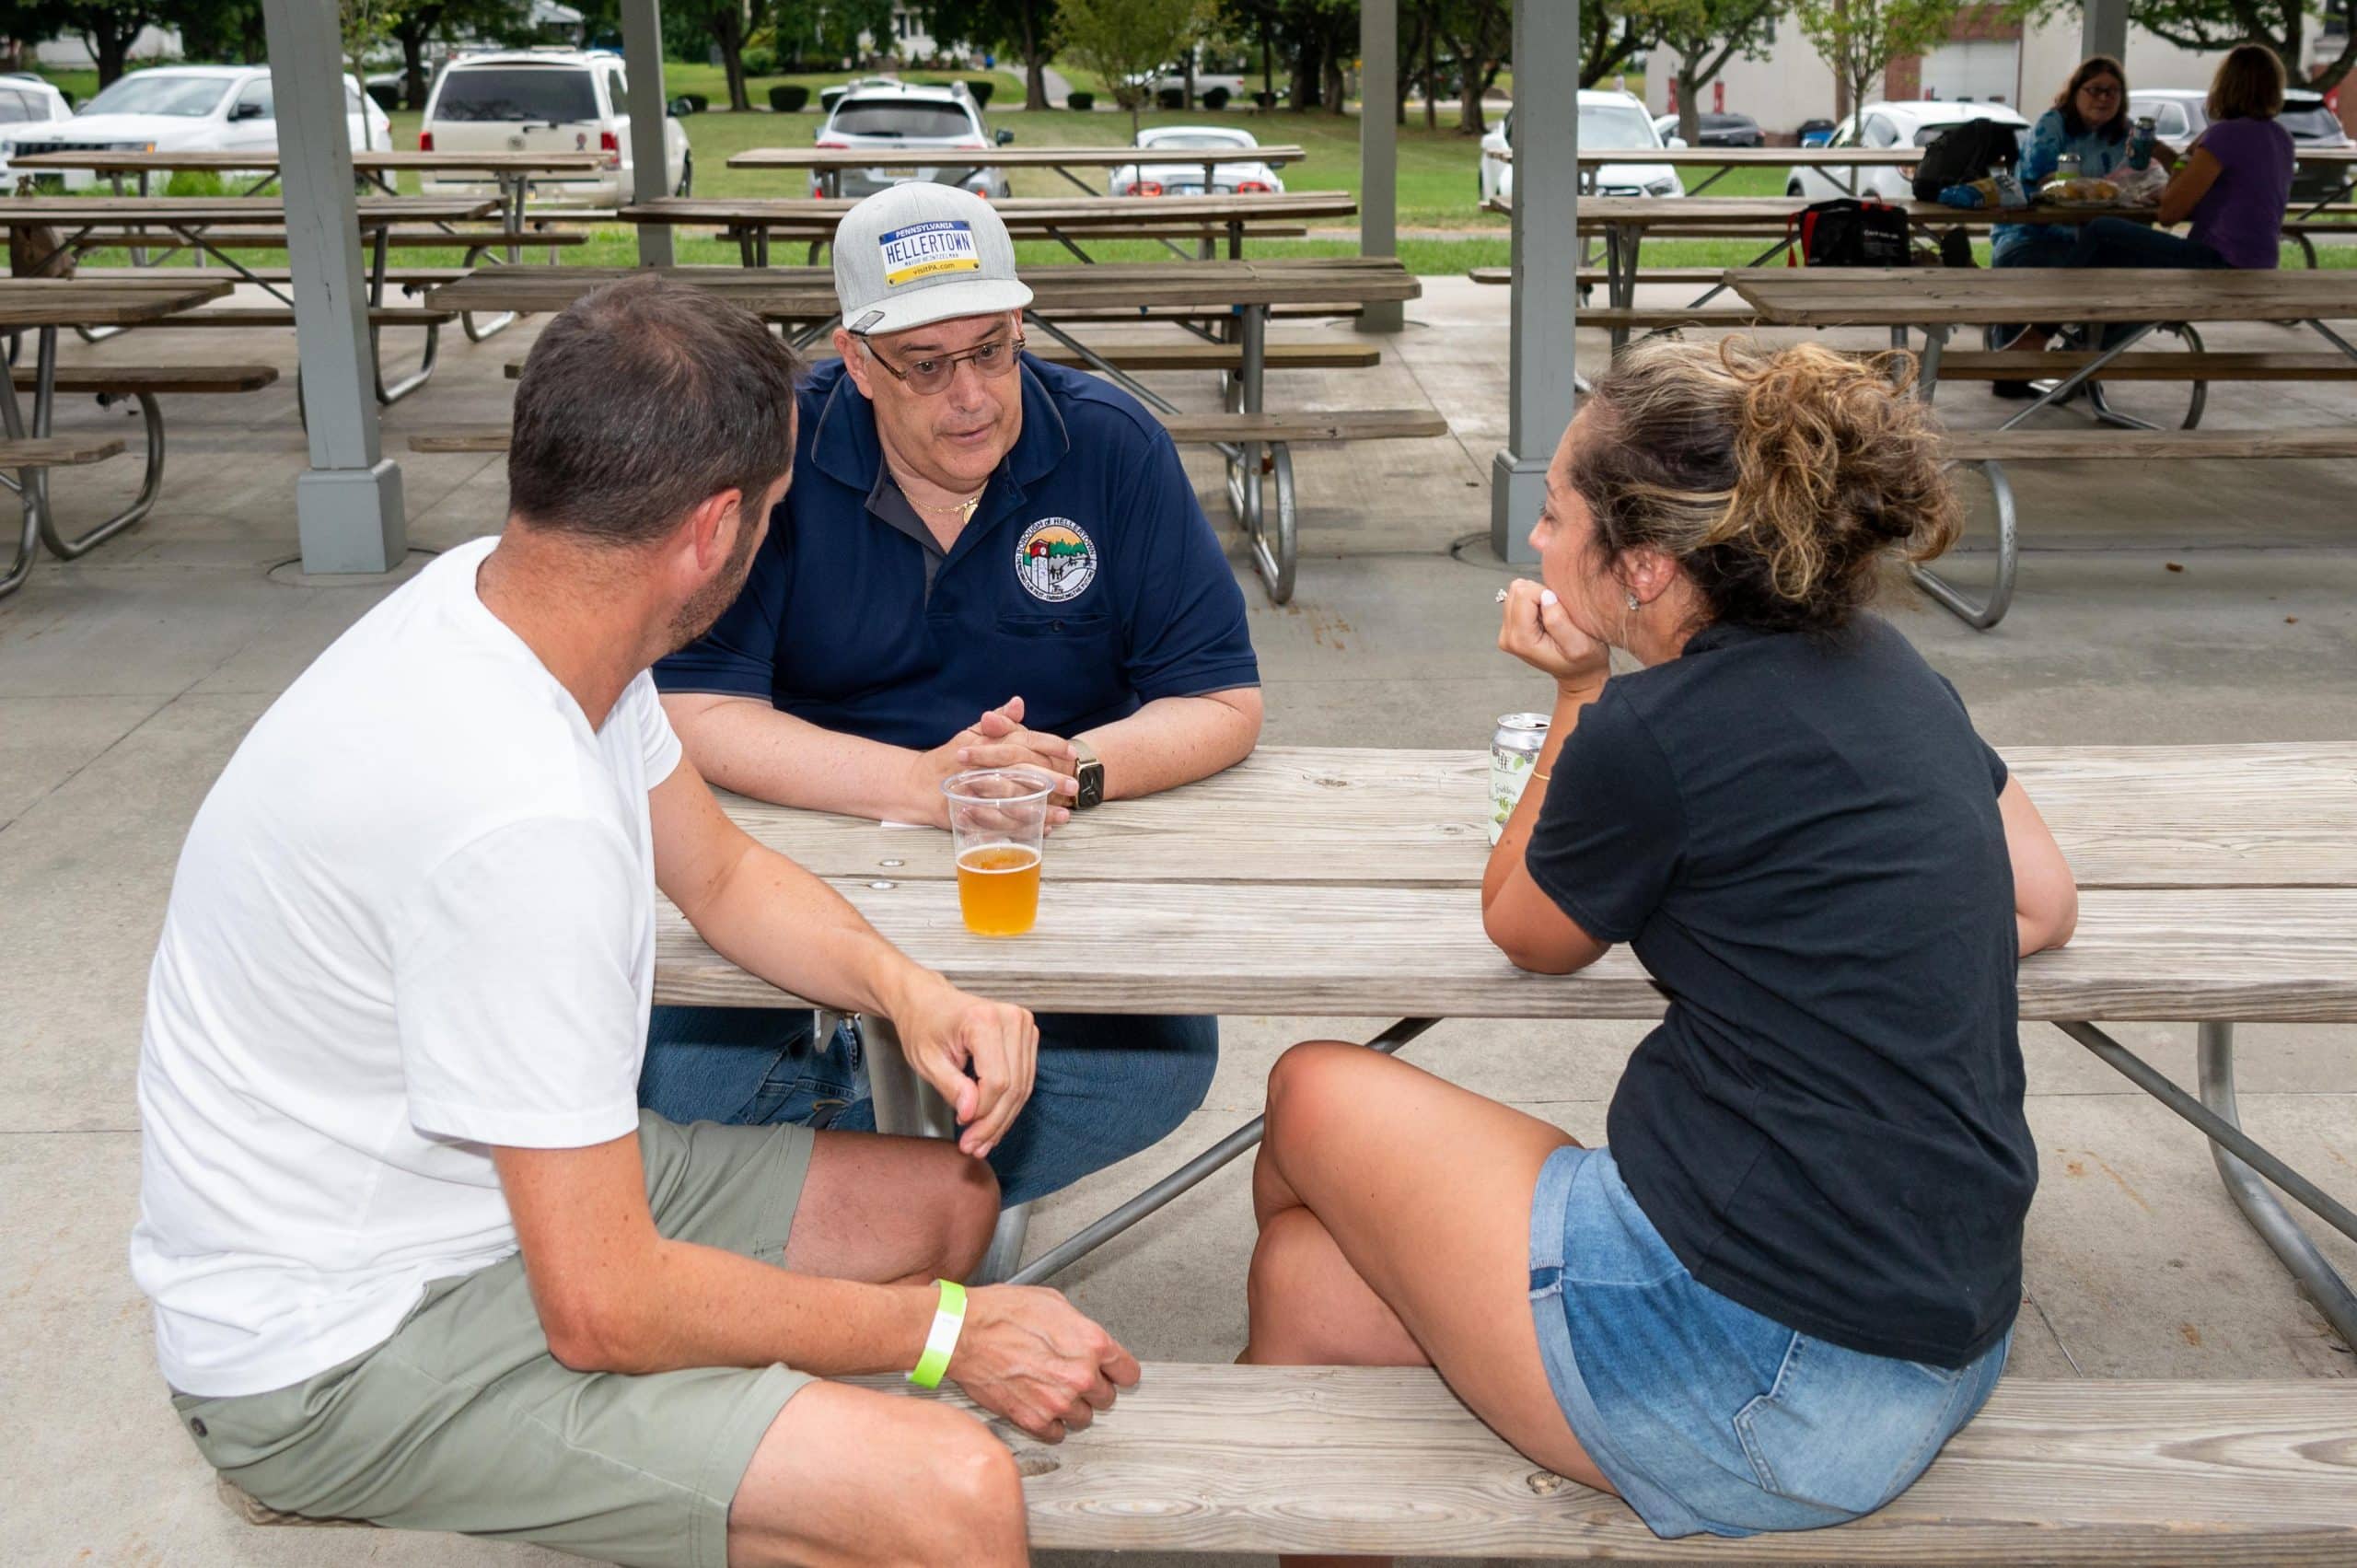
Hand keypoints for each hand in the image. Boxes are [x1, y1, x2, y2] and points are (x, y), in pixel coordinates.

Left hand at [890, 974, 1037, 1158]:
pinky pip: (1024, 1079)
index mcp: (984, 1020)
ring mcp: (1023, 1024)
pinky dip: (1008, 1104)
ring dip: (1003, 1119)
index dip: (981, 1110)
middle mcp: (1011, 1019)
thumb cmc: (923, 1024)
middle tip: (973, 1145)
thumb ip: (951, 1087)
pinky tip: (992, 1122)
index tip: (962, 1126)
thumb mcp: (926, 1060)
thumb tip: (971, 1114)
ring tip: (982, 1141)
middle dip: (993, 1122)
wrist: (927, 1001)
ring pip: (1023, 1087)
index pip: (996, 1080)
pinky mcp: (1027, 1034)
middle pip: (1013, 1086)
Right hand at [911, 697, 1078, 829]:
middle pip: (1021, 773)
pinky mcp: (971, 816)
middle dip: (1050, 780)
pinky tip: (1043, 829)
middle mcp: (981, 768)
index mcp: (985, 745)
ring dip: (1042, 810)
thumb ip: (998, 720)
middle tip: (1073, 785)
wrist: (917, 786)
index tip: (1071, 752)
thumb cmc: (948, 759)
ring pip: (1014, 803)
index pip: (1022, 741)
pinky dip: (1023, 827)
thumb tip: (1018, 702)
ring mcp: (975, 794)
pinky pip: (1002, 824)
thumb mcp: (970, 734)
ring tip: (1065, 814)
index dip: (1049, 745)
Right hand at [949, 1284, 1140, 1442]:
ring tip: (1052, 1388)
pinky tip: (1040, 1403)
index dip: (1118, 1370)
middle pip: (1107, 1398)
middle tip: (1072, 1375)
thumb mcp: (1053, 1304)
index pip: (1128, 1372)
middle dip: (1093, 1387)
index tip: (1112, 1372)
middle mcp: (1080, 1376)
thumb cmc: (1002, 1313)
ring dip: (1073, 1406)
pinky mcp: (1033, 1420)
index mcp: (1091, 1344)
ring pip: (1084, 1418)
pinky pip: (1057, 1433)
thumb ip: (1080, 1328)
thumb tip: (1088, 1341)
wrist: (964, 1333)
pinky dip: (1051, 1422)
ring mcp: (1058, 1402)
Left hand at [1497, 580, 1609, 692]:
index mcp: (1521, 640)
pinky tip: (1546, 618)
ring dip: (1538, 598)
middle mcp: (1508, 636)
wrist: (1578, 674)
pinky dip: (1535, 602)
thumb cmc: (1582, 662)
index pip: (1524, 594)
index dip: (1546, 594)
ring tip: (1553, 616)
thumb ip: (1559, 621)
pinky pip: (1518, 599)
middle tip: (1557, 613)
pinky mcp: (1511, 627)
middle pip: (1517, 590)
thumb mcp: (1579, 645)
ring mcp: (1507, 632)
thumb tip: (1545, 596)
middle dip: (1540, 595)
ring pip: (1516, 592)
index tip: (1560, 610)